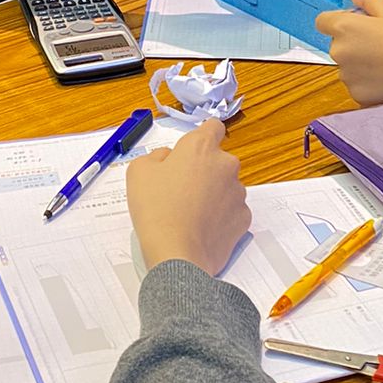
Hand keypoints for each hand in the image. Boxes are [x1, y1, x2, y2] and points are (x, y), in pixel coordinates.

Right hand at [126, 119, 250, 274]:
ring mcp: (238, 192)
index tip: (193, 148)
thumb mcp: (138, 172)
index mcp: (201, 147)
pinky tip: (201, 226)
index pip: (213, 127)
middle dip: (203, 170)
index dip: (203, 136)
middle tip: (180, 188)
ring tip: (188, 212)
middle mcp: (225, 165)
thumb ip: (156, 156)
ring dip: (212, 193)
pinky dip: (220, 216)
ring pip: (225, 186)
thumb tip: (167, 157)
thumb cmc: (156, 210)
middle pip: (218, 160)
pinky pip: (231, 210)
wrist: (177, 254)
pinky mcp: (243, 217)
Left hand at [317, 0, 382, 145]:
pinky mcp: (357, 95)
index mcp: (345, 27)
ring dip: (360, 62)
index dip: (339, 20)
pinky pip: (357, 83)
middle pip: (337, 43)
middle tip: (381, 41)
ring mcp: (347, 76)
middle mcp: (339, 52)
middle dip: (353, 41)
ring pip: (347, 65)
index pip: (323, 21)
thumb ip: (368, 0)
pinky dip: (368, 80)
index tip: (358, 22)